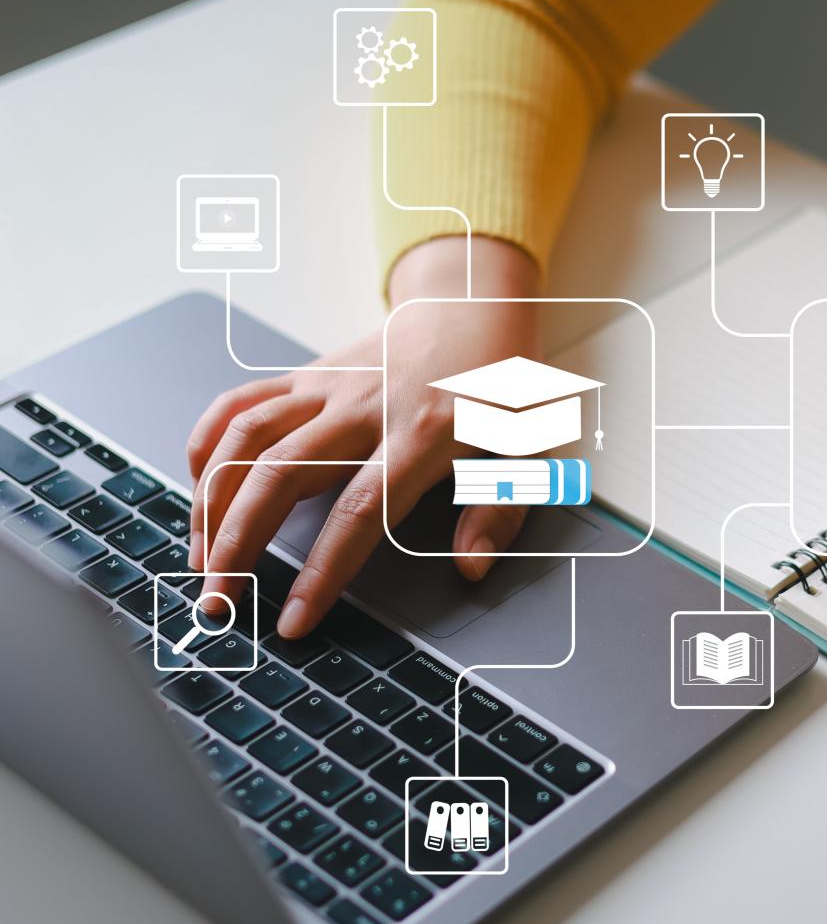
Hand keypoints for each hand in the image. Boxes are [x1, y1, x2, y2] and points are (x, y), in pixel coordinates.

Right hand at [187, 237, 539, 636]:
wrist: (478, 303)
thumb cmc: (505, 387)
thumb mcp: (530, 450)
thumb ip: (501, 510)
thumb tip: (471, 566)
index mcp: (425, 434)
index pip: (360, 512)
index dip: (320, 571)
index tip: (292, 620)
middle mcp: (367, 407)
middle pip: (282, 476)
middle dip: (239, 544)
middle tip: (220, 602)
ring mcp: (330, 386)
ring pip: (247, 439)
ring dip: (212, 502)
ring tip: (202, 559)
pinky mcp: (308, 373)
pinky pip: (241, 403)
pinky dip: (207, 443)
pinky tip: (198, 489)